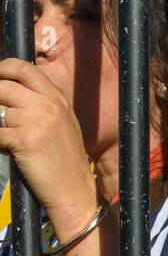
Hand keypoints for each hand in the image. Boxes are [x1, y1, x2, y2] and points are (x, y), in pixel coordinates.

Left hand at [0, 58, 97, 241]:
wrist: (73, 187)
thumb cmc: (63, 157)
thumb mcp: (60, 121)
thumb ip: (40, 102)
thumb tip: (7, 91)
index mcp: (57, 97)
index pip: (23, 68)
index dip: (1, 69)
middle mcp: (48, 104)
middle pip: (3, 86)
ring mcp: (37, 121)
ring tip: (6, 135)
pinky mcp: (24, 140)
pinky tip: (4, 147)